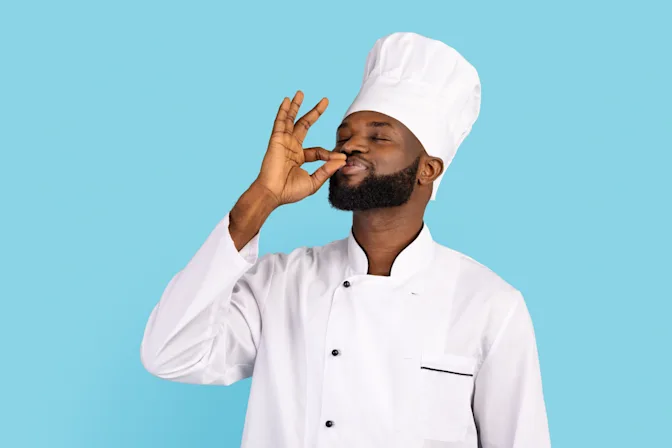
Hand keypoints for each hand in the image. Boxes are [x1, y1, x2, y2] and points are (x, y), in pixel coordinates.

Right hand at [254, 91, 346, 206]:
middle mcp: (292, 147)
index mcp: (299, 158)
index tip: (341, 158)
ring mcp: (284, 142)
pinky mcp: (277, 140)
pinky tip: (287, 100)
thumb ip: (327, 170)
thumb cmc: (290, 191)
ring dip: (296, 106)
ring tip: (301, 93)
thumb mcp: (313, 182)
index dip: (329, 154)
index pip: (318, 151)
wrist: (273, 193)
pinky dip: (283, 110)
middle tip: (325, 100)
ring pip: (291, 120)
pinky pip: (281, 122)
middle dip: (315, 113)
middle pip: (305, 125)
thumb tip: (342, 160)